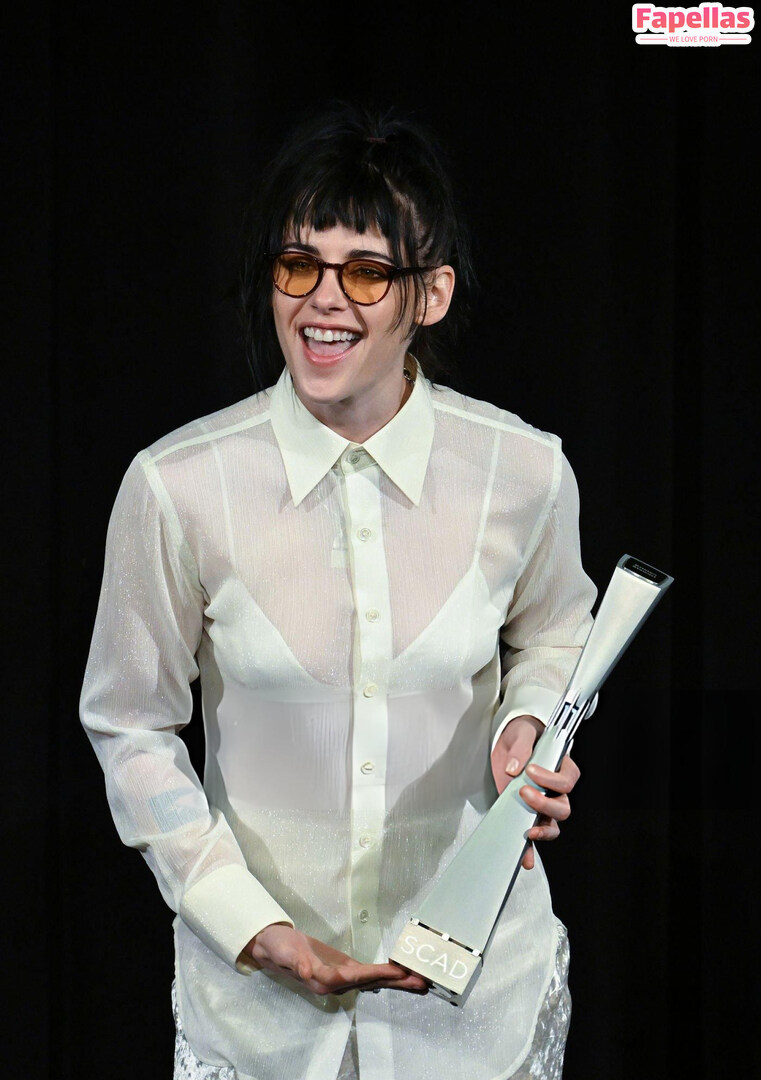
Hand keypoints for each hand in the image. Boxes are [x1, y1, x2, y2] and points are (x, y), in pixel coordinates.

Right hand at [242, 923, 428, 996]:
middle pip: (372, 982)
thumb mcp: (284, 953)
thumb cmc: (278, 949)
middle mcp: (337, 981)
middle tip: (422, 982)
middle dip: (397, 983)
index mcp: (324, 979)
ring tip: (420, 980)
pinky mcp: (344, 969)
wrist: (273, 947)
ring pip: (374, 980)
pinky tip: (401, 974)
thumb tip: (308, 971)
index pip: (355, 977)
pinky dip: (386, 973)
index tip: (397, 972)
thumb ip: (296, 962)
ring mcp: (342, 976)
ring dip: (397, 980)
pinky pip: (369, 972)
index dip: (377, 974)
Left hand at [491, 715, 579, 869]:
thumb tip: (514, 767)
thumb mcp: (522, 732)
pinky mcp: (527, 813)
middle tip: (524, 791)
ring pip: (554, 825)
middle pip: (563, 807)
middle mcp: (556, 790)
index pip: (568, 780)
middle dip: (545, 804)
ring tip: (526, 827)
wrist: (508, 743)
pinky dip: (531, 849)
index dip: (552, 779)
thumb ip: (521, 747)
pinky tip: (525, 857)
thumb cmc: (523, 734)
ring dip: (542, 828)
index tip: (532, 770)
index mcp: (562, 767)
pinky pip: (535, 835)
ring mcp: (543, 804)